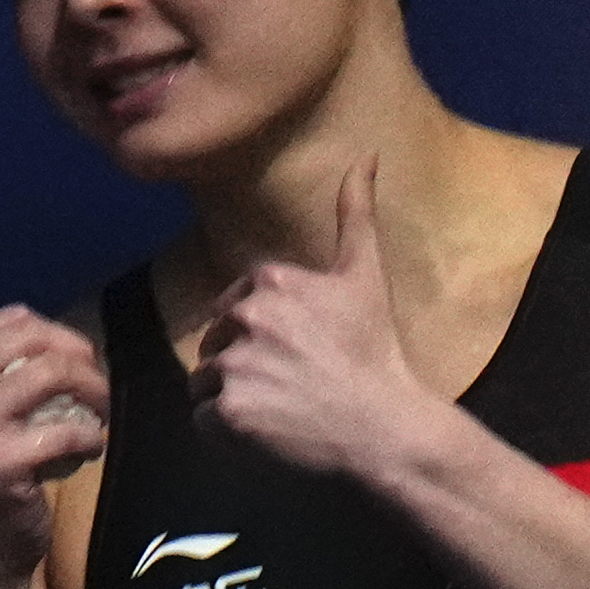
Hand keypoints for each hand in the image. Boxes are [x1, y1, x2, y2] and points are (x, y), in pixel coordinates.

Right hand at [0, 295, 107, 584]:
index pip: (14, 321)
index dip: (56, 338)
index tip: (70, 367)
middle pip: (36, 340)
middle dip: (81, 358)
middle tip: (95, 388)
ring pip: (55, 374)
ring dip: (95, 392)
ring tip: (98, 414)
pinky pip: (68, 429)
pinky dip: (90, 438)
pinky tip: (88, 450)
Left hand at [189, 159, 438, 475]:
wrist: (386, 425)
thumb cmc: (375, 350)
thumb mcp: (365, 274)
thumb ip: (355, 212)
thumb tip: (367, 154)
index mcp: (270, 282)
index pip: (230, 309)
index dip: (256, 334)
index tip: (292, 353)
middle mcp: (248, 317)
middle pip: (213, 344)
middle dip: (240, 364)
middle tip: (288, 384)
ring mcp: (237, 365)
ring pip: (205, 382)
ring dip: (232, 398)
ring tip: (279, 408)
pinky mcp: (231, 411)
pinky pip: (204, 421)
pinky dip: (226, 434)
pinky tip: (266, 431)